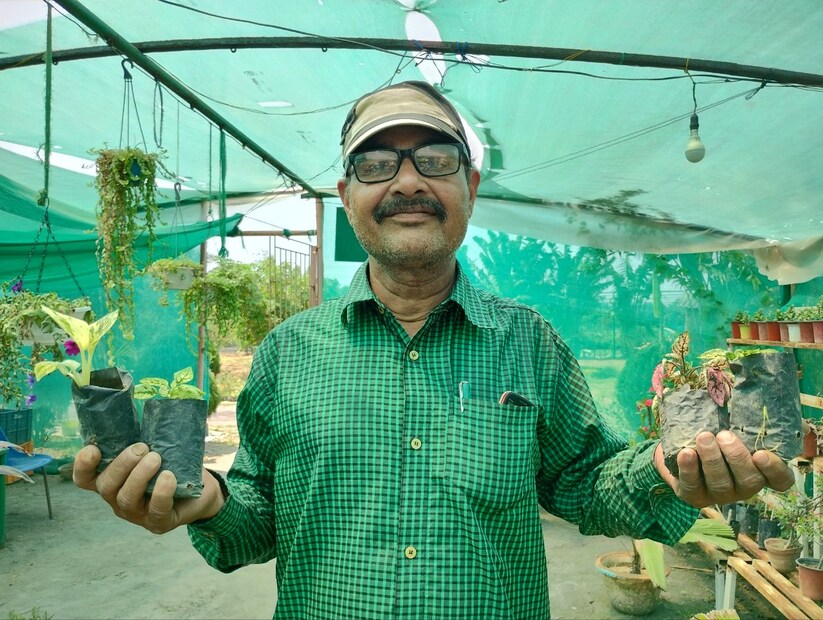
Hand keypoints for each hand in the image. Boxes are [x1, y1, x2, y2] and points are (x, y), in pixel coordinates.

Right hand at [73, 443, 224, 533]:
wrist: (200, 491)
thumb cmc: (172, 465)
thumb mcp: (156, 448)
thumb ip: (143, 435)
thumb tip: (144, 401)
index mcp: (112, 480)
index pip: (84, 479)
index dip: (82, 466)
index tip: (93, 449)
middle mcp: (118, 499)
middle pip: (106, 486)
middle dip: (121, 465)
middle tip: (142, 448)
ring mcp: (137, 514)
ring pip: (126, 499)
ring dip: (139, 476)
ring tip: (156, 458)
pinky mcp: (159, 522)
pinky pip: (155, 510)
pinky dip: (161, 492)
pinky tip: (169, 477)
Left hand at [655, 430, 794, 507]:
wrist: (681, 447)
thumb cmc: (716, 434)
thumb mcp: (734, 425)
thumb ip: (747, 417)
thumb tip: (747, 394)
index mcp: (760, 470)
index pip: (780, 479)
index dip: (774, 469)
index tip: (761, 454)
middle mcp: (743, 487)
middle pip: (749, 480)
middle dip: (736, 457)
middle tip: (724, 435)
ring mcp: (719, 494)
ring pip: (720, 483)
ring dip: (712, 460)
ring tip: (704, 437)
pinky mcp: (695, 495)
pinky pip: (693, 486)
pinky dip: (689, 469)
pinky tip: (686, 453)